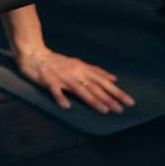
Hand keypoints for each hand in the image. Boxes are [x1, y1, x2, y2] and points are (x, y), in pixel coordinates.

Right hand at [16, 47, 135, 114]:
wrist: (34, 55)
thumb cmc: (57, 61)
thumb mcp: (78, 63)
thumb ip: (96, 71)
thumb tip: (114, 78)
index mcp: (83, 69)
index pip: (104, 82)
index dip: (117, 92)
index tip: (130, 102)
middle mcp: (75, 73)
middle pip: (95, 87)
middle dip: (109, 99)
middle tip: (122, 110)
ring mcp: (62, 77)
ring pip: (80, 90)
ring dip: (92, 100)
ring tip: (104, 110)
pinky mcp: (49, 81)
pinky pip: (55, 91)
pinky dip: (61, 98)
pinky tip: (66, 107)